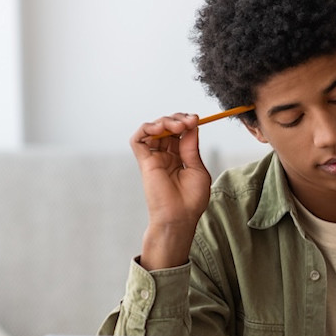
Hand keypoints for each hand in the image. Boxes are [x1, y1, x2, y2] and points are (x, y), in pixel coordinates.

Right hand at [129, 113, 211, 268]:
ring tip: (178, 126)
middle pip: (166, 127)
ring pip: (153, 129)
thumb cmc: (190, 200)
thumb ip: (191, 147)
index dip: (186, 122)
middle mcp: (165, 155)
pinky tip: (160, 129)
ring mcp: (154, 157)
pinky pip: (138, 138)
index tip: (196, 119)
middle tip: (189, 121)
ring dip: (165, 121)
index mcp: (180, 157)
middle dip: (177, 119)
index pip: (180, 132)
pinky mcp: (144, 161)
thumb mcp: (197, 169)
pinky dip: (148, 128)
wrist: (179, 216)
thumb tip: (192, 126)